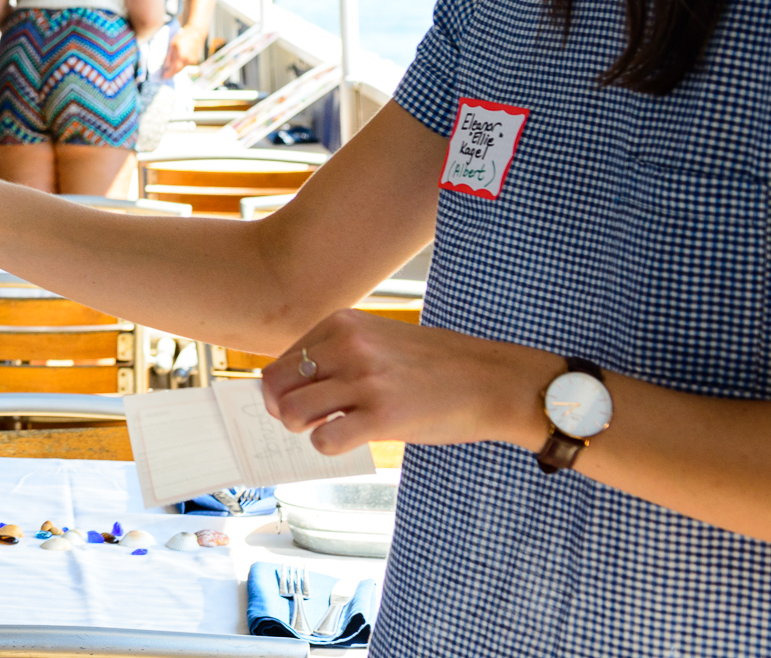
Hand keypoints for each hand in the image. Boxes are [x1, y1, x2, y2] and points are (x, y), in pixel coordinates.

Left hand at [159, 28, 205, 79]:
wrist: (196, 33)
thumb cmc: (183, 37)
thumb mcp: (172, 44)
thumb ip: (170, 56)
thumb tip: (166, 65)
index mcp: (181, 56)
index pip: (174, 69)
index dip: (169, 74)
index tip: (164, 77)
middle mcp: (187, 60)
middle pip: (178, 70)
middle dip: (172, 73)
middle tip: (166, 74)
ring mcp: (192, 60)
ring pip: (182, 67)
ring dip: (176, 68)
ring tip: (170, 68)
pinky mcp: (195, 60)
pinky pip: (186, 64)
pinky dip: (181, 64)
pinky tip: (178, 62)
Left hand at [259, 308, 561, 455]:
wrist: (493, 380)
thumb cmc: (435, 366)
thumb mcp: (378, 340)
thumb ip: (336, 354)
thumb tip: (290, 387)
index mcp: (342, 324)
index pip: (281, 360)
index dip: (284, 389)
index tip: (303, 402)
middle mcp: (347, 346)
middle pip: (277, 385)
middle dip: (285, 410)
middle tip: (312, 420)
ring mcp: (364, 380)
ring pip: (292, 412)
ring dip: (304, 429)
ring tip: (331, 428)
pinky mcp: (383, 416)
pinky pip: (324, 439)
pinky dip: (327, 446)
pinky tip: (351, 440)